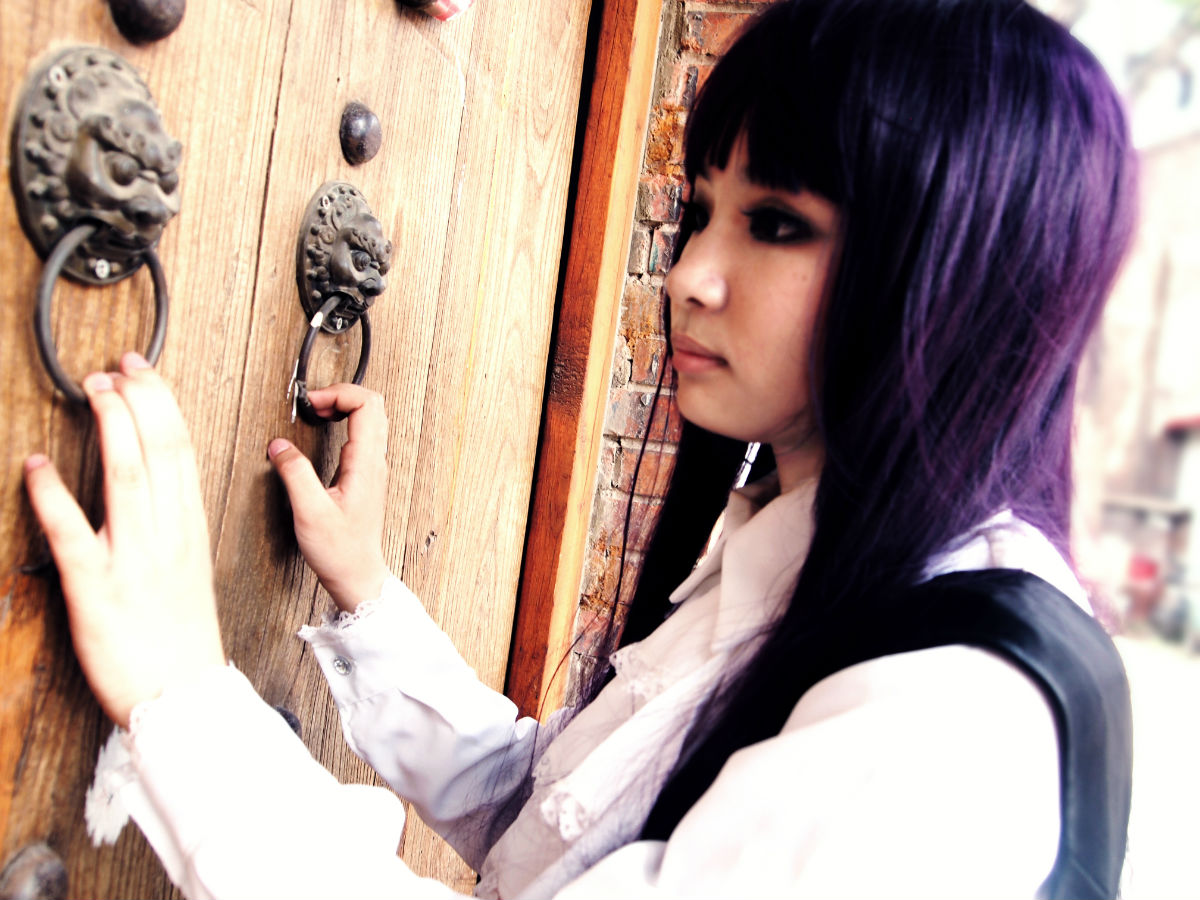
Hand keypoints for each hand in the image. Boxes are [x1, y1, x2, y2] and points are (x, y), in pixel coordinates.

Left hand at [24, 354, 224, 727]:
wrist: (183, 694)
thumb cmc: (182, 637)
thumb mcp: (189, 570)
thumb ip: (172, 525)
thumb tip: (152, 486)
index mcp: (190, 530)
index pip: (182, 451)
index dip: (162, 405)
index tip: (144, 373)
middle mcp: (167, 537)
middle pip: (160, 452)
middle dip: (139, 401)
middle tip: (117, 367)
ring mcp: (134, 560)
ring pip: (128, 479)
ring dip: (111, 428)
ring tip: (94, 392)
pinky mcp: (96, 590)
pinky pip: (72, 534)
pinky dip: (53, 496)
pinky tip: (36, 466)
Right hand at [267, 385, 388, 612]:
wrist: (358, 575)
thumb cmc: (339, 551)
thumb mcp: (310, 513)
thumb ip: (295, 474)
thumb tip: (279, 445)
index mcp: (366, 465)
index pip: (367, 405)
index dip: (339, 393)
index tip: (312, 403)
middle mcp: (375, 462)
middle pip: (373, 406)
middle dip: (342, 394)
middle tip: (314, 404)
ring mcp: (373, 468)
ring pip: (371, 419)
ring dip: (345, 407)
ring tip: (317, 412)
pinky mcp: (366, 476)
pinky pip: (364, 435)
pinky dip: (345, 423)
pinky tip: (324, 432)